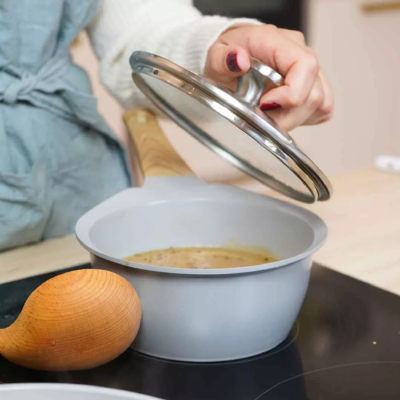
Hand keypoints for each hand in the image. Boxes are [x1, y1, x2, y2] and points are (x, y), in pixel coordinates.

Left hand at [204, 25, 333, 131]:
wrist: (232, 58)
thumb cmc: (226, 58)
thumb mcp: (215, 57)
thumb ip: (223, 59)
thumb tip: (239, 60)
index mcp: (277, 42)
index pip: (305, 66)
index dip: (291, 94)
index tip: (264, 105)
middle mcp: (300, 52)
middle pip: (314, 93)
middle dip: (286, 116)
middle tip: (261, 118)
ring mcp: (309, 70)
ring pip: (321, 103)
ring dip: (295, 119)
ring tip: (270, 117)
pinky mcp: (313, 85)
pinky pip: (322, 108)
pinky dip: (304, 118)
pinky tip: (283, 115)